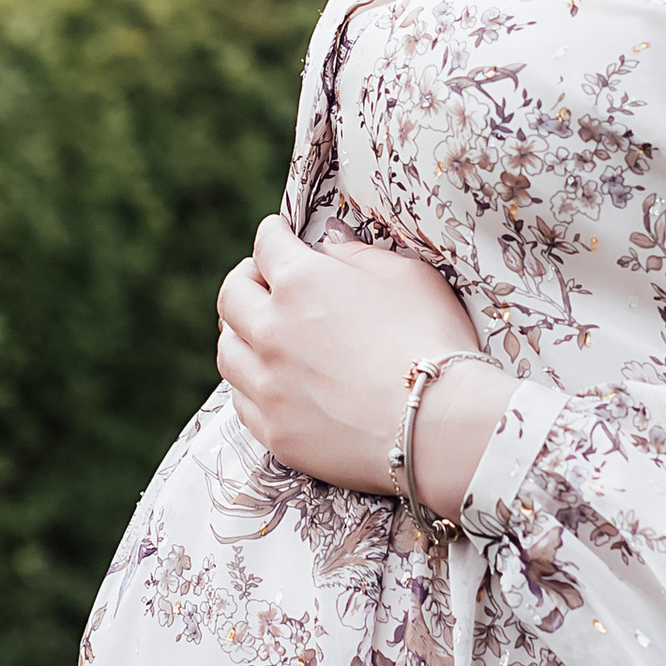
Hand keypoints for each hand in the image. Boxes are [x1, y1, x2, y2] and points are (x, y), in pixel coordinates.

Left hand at [216, 217, 509, 505]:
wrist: (438, 426)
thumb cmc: (433, 342)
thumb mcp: (409, 277)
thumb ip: (359, 255)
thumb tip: (329, 242)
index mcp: (301, 282)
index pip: (267, 245)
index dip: (273, 234)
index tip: (277, 234)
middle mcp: (271, 331)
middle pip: (232, 295)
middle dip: (246, 279)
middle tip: (260, 279)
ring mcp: (268, 386)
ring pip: (227, 350)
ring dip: (238, 332)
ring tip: (254, 331)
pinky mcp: (275, 432)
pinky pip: (241, 400)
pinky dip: (249, 382)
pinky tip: (266, 380)